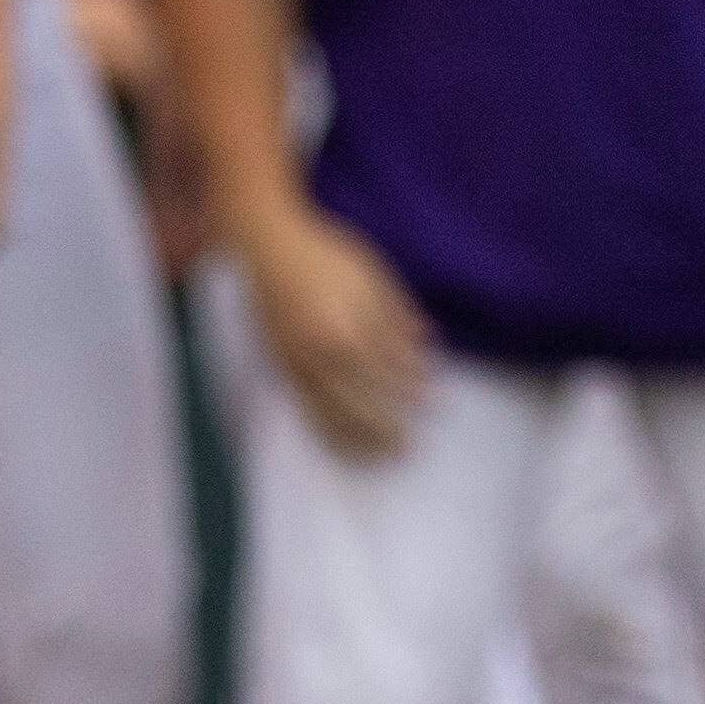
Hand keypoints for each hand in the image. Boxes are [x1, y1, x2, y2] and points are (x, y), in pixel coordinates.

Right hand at [237, 201, 436, 456]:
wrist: (269, 247)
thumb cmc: (327, 256)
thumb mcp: (373, 277)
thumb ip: (397, 314)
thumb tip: (427, 344)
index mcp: (349, 327)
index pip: (388, 369)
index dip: (412, 389)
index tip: (435, 404)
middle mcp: (321, 352)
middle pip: (359, 401)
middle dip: (386, 426)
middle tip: (411, 448)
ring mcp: (297, 362)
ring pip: (329, 413)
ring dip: (358, 438)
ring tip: (382, 457)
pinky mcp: (281, 366)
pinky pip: (304, 408)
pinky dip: (326, 430)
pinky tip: (342, 444)